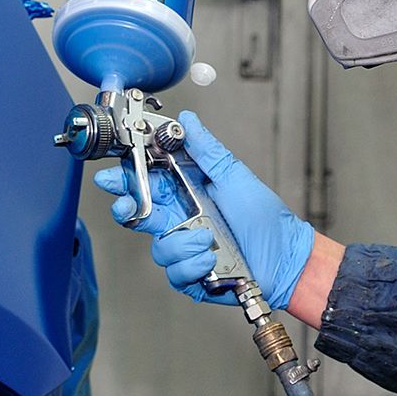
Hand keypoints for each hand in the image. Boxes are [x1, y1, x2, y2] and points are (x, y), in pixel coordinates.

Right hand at [92, 111, 314, 310]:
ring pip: (157, 246)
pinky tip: (211, 259)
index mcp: (186, 192)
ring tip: (208, 240)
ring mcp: (184, 248)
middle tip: (129, 206)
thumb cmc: (265, 218)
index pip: (146, 182)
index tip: (111, 177)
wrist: (286, 258)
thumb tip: (187, 121)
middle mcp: (181, 219)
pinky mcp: (190, 274)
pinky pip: (174, 272)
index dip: (124, 179)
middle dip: (128, 209)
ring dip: (182, 243)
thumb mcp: (234, 176)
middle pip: (138, 214)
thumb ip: (206, 150)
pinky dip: (192, 266)